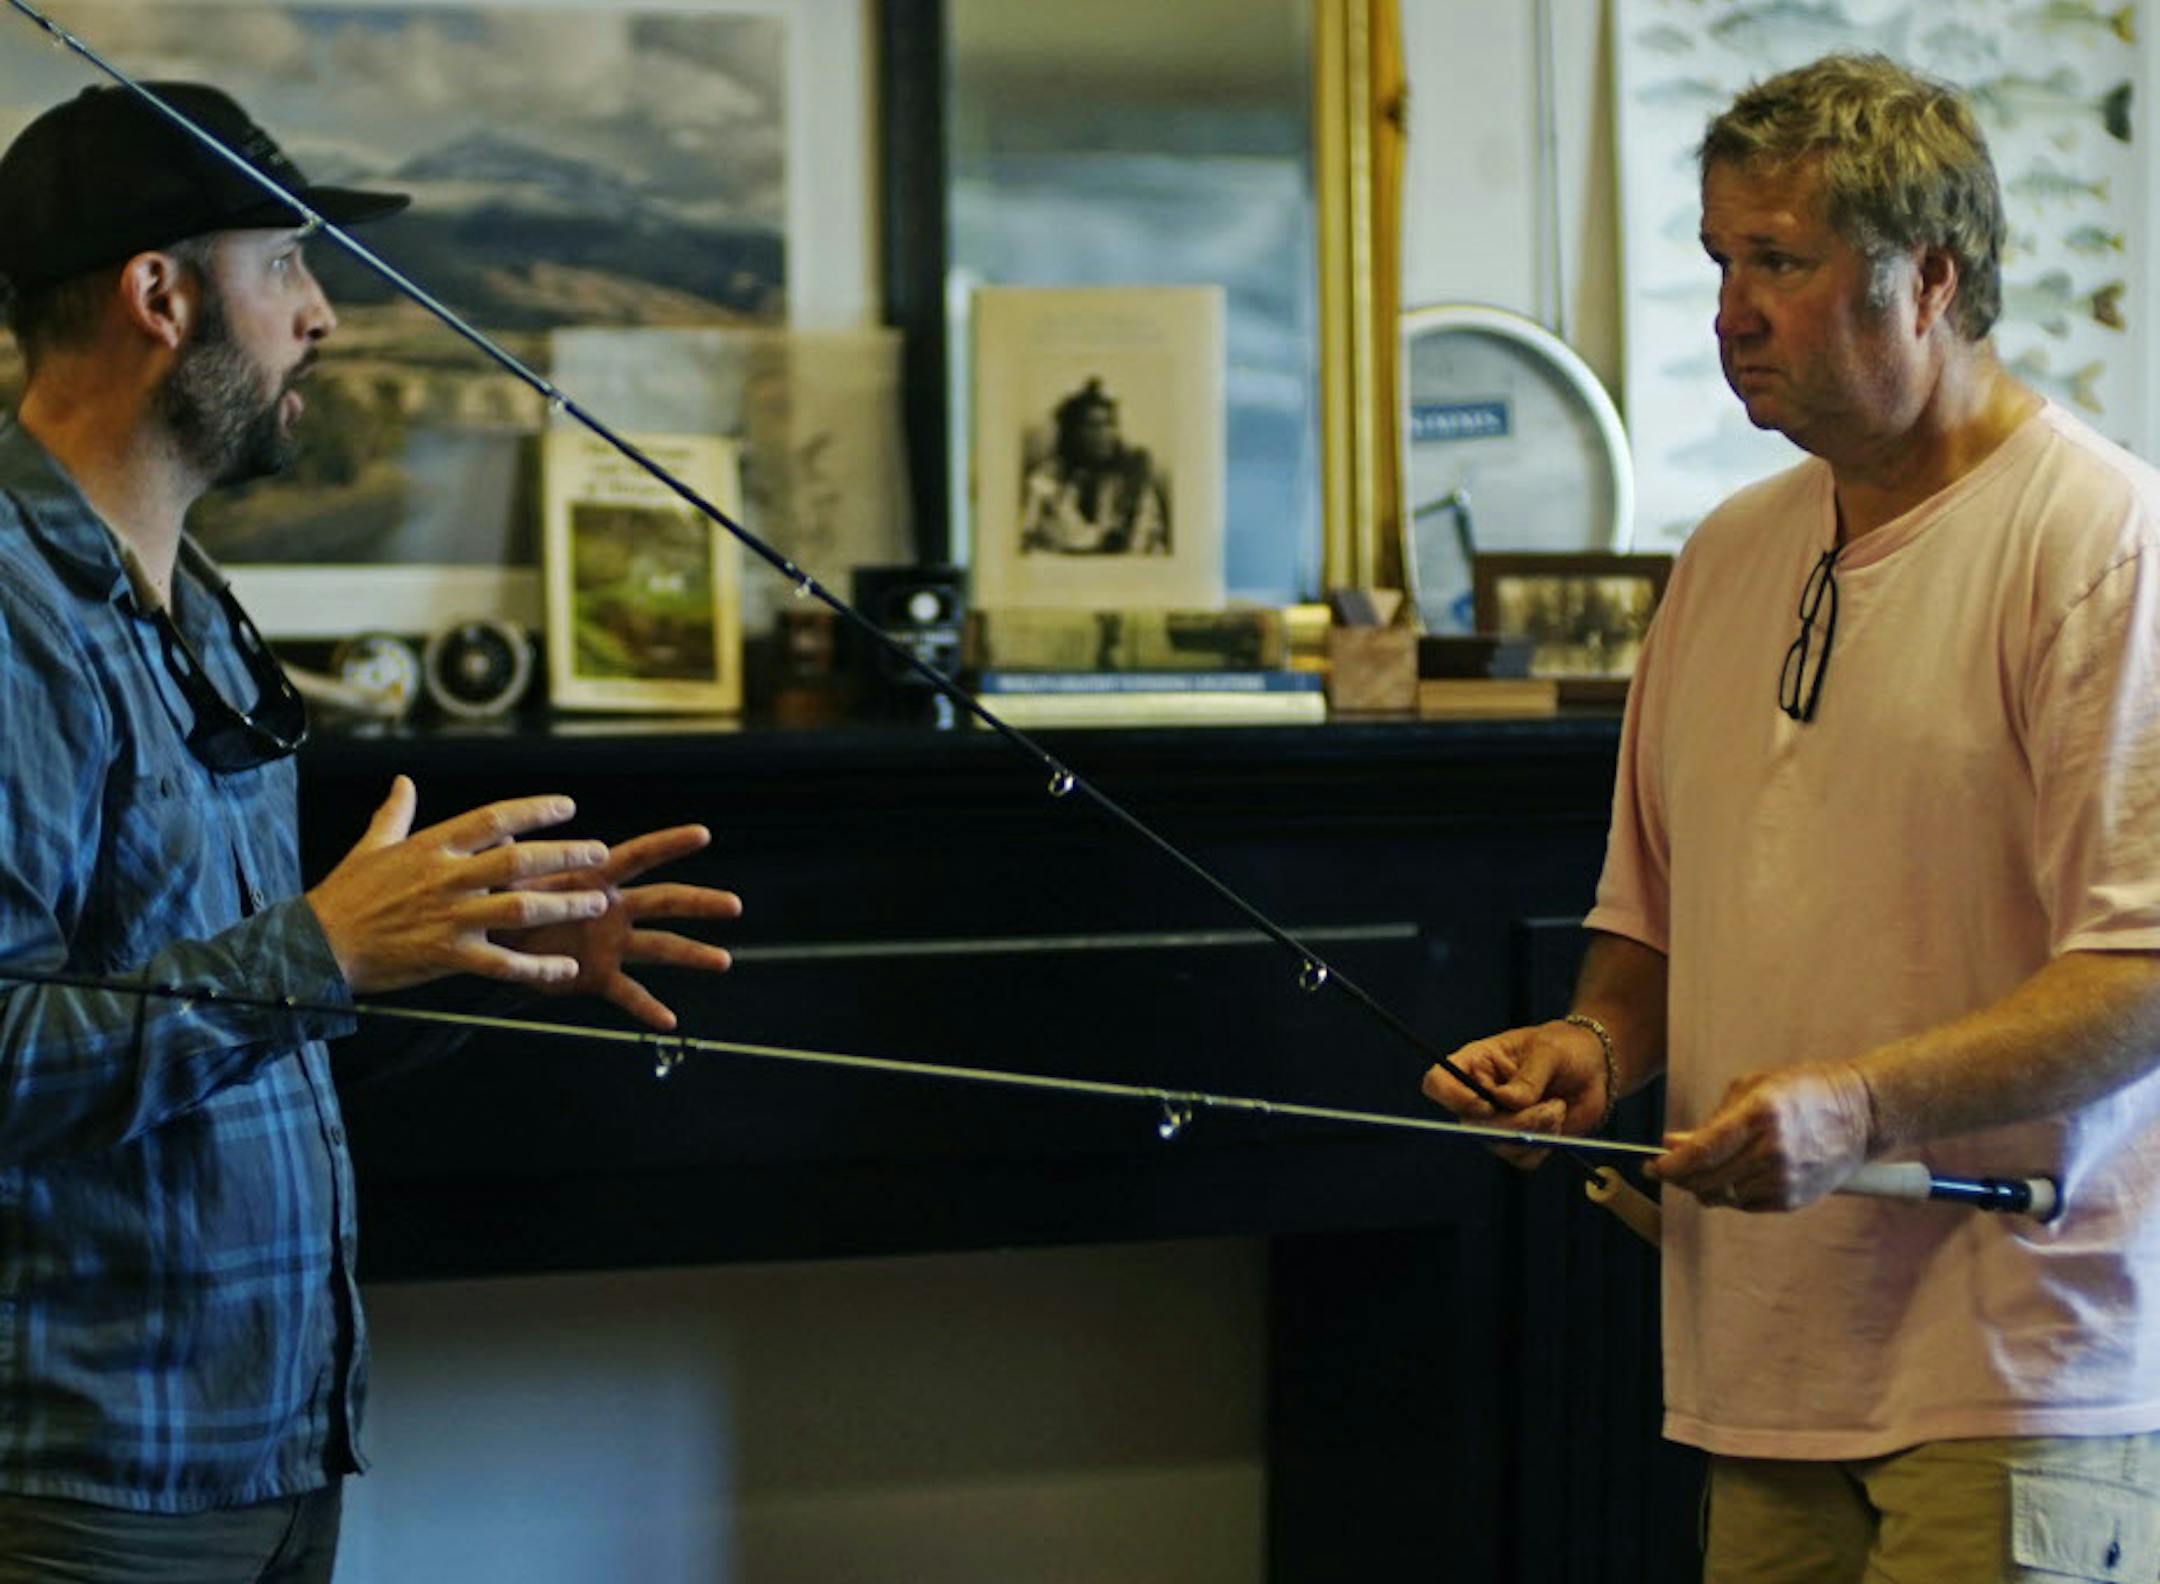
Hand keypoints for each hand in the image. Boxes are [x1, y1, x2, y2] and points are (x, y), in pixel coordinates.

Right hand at [307, 776, 615, 995]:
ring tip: (597, 902)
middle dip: (564, 855)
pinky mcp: (446, 956)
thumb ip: (395, 813)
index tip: (568, 806)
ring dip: (562, 905)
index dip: (533, 810)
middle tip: (600, 853)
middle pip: (517, 861)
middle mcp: (446, 878)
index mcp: (431, 847)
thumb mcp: (370, 846)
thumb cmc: (344, 894)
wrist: (316, 944)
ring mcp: (449, 918)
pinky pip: (501, 963)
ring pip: (518, 909)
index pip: (492, 819)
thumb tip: (402, 781)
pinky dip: (536, 968)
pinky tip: (567, 970)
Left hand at [498, 823, 741, 1029]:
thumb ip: (523, 862)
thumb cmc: (503, 897)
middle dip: (700, 902)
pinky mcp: (597, 974)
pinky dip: (648, 1008)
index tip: (703, 833)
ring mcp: (610, 943)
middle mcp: (613, 909)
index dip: (670, 844)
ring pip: (660, 947)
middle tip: (734, 905)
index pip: (640, 855)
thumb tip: (519, 842)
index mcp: (596, 878)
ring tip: (723, 960)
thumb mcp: (513, 874)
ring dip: (692, 954)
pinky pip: (628, 993)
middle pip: (666, 901)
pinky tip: (669, 1021)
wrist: (490, 937)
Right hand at [1420, 1019, 1609, 1169]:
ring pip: (1500, 1143)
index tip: (1486, 1104)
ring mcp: (1498, 1122)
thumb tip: (1507, 1101)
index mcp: (1474, 1064)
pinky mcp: (1519, 1142)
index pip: (1438, 1083)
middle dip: (1515, 1122)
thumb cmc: (1565, 1047)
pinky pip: (1523, 1157)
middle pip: (1471, 1123)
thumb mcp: (1549, 1051)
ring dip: (1536, 1130)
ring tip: (1557, 1106)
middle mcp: (1478, 1096)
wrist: (1596, 1068)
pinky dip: (1545, 1144)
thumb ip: (1529, 1077)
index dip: (1452, 1097)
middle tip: (1550, 1107)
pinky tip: (1556, 1120)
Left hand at [1648, 1063, 1872, 1211]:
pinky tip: (1733, 1175)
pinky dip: (1730, 1194)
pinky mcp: (1795, 1199)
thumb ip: (1711, 1121)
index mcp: (1760, 1116)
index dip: (1669, 1165)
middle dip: (1678, 1178)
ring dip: (1703, 1186)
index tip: (1651, 1165)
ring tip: (1701, 1168)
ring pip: (1722, 1196)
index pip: (1701, 1153)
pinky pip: (1745, 1205)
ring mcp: (1786, 1179)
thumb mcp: (1752, 1088)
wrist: (1863, 1114)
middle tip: (1665, 1169)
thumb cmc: (1803, 1090)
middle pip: (1706, 1180)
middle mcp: (1773, 1152)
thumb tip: (1671, 1145)